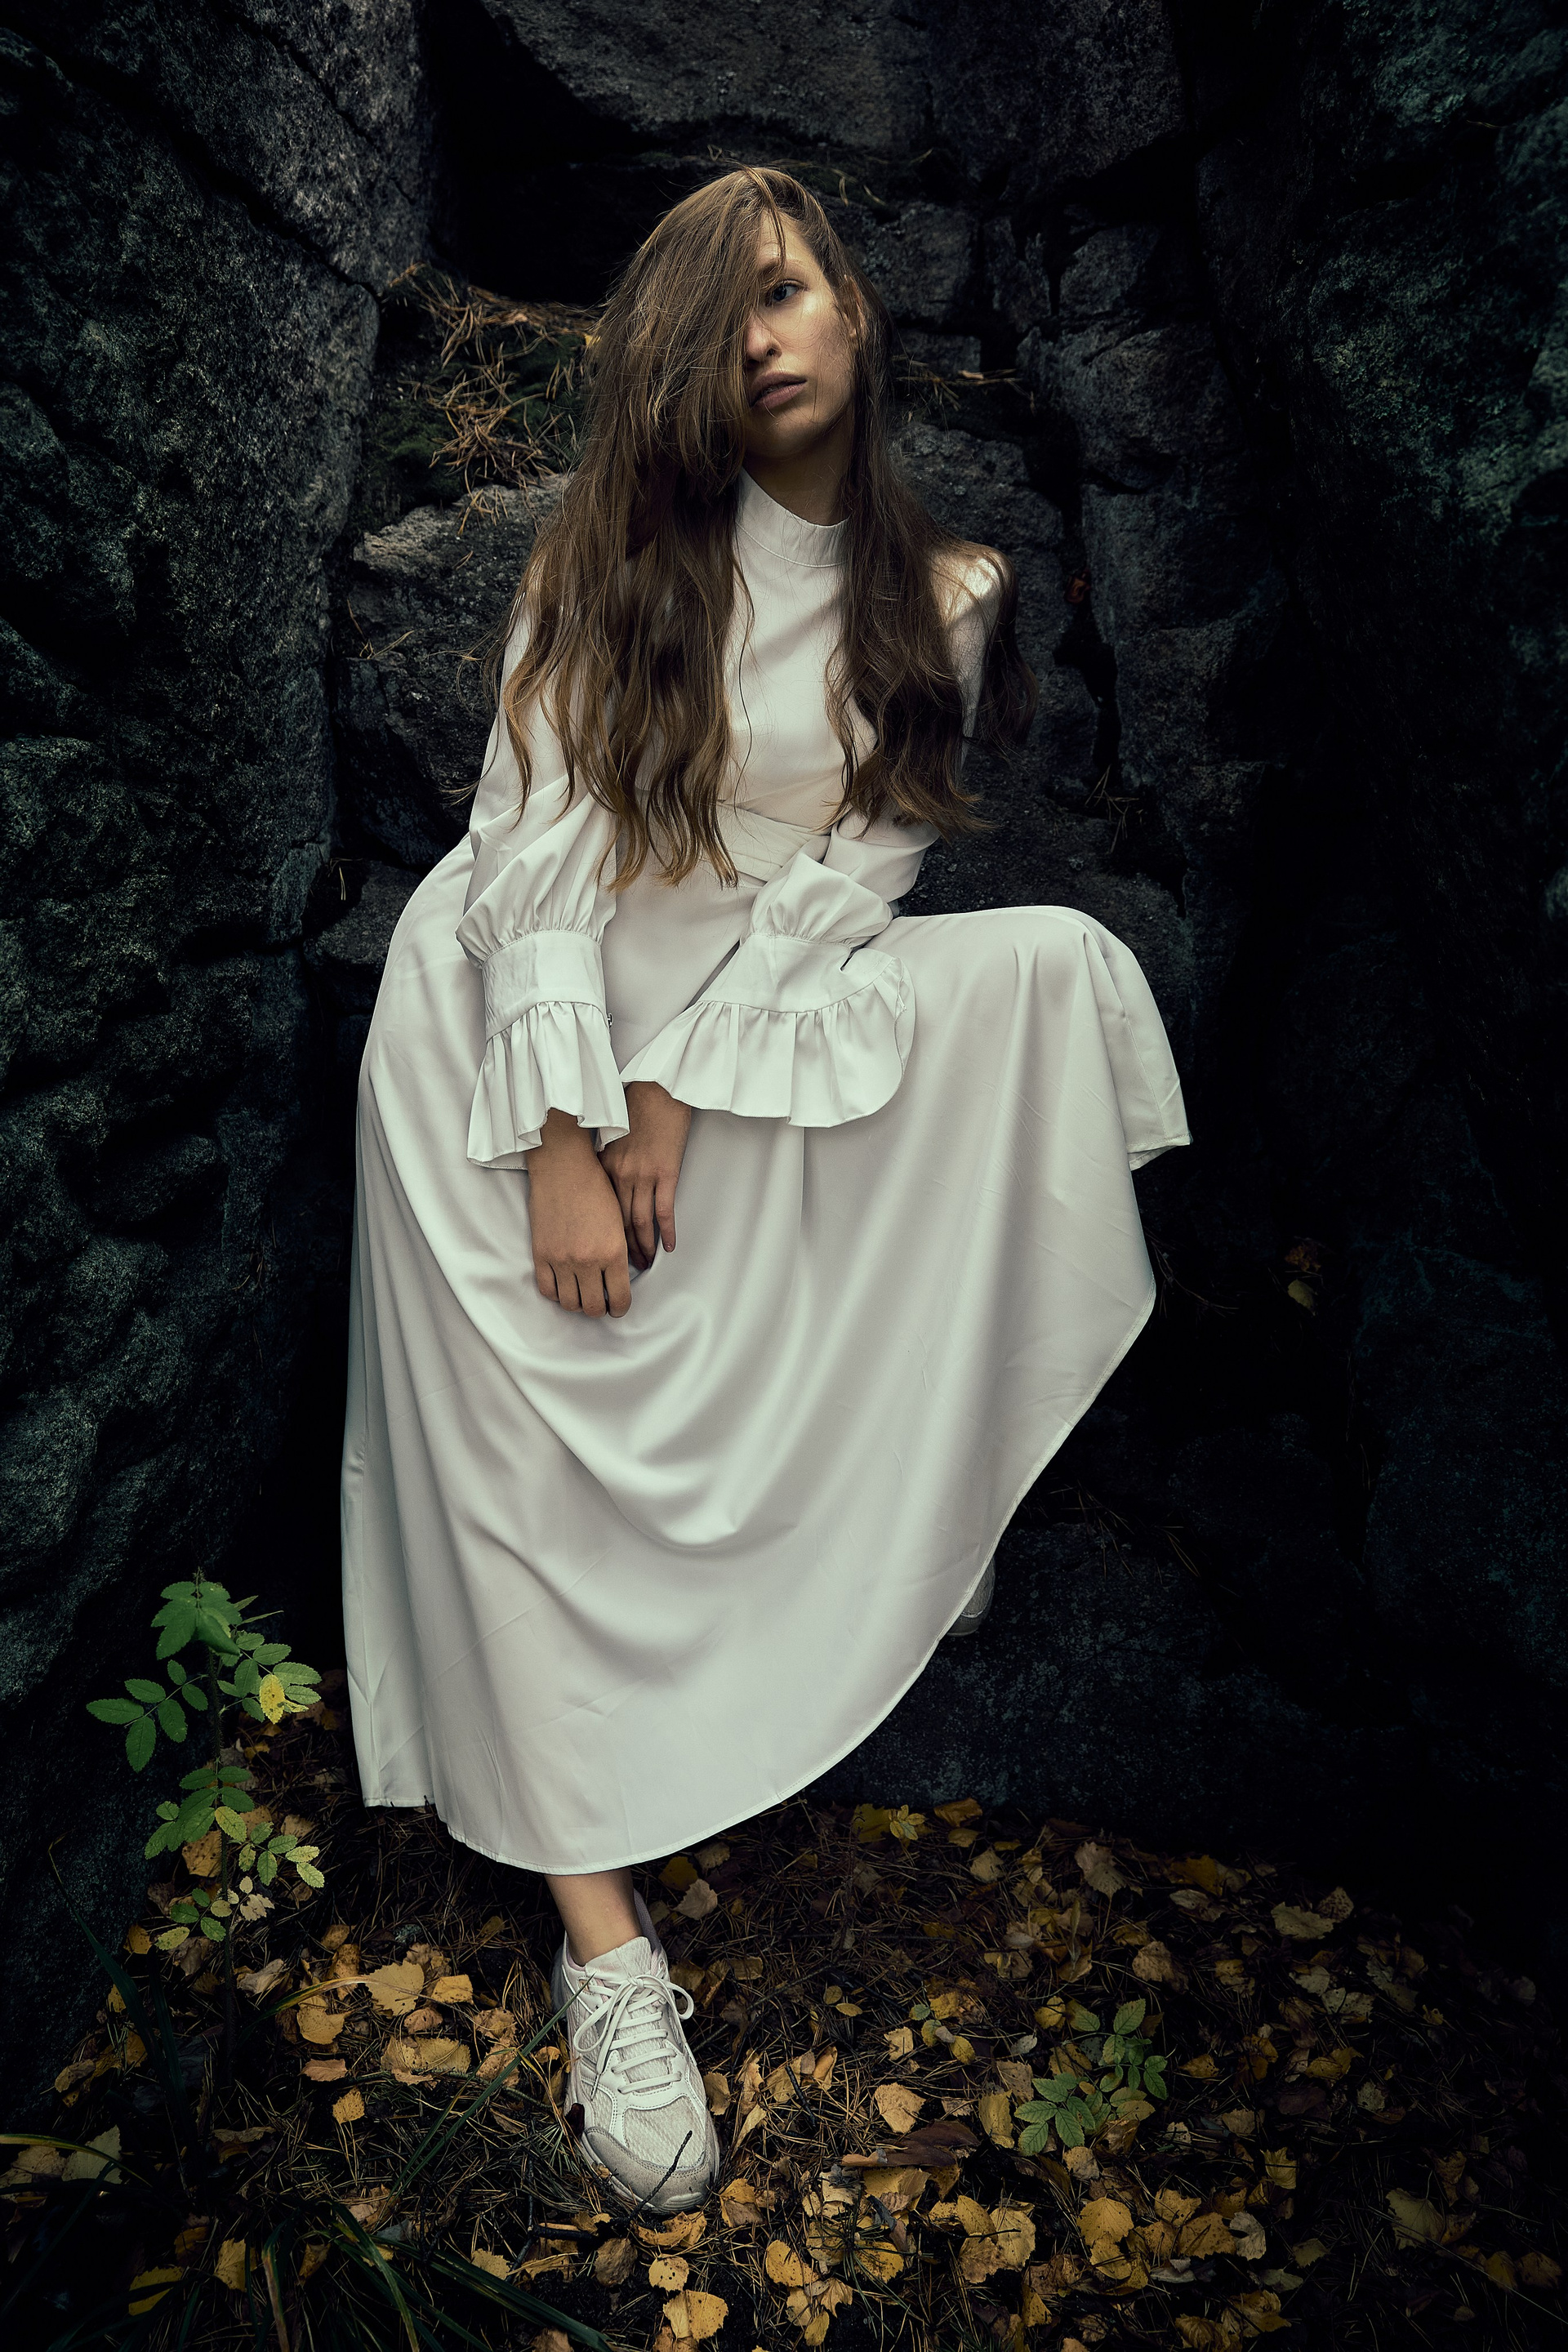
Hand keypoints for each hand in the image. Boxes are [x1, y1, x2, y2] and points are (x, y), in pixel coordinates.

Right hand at [525, 1110, 631, 1316]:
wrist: (564, 1168)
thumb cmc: (595, 1188)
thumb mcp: (618, 1221)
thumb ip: (620, 1252)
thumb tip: (620, 1279)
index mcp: (614, 1252)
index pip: (620, 1298)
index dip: (620, 1308)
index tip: (618, 1306)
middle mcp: (588, 1261)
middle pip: (593, 1307)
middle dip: (599, 1309)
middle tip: (600, 1303)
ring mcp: (562, 1260)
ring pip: (570, 1303)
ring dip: (577, 1303)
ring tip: (582, 1294)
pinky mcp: (541, 1255)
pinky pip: (547, 1290)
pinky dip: (556, 1294)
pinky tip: (563, 1286)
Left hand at [599, 1082, 691, 1269]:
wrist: (657, 1088)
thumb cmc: (636, 1107)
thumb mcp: (611, 1137)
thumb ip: (608, 1163)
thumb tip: (607, 1186)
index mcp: (605, 1167)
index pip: (603, 1211)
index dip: (606, 1235)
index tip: (607, 1250)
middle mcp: (621, 1175)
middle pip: (620, 1223)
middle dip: (623, 1249)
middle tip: (627, 1268)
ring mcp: (644, 1175)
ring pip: (641, 1222)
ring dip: (644, 1246)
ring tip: (647, 1263)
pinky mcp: (666, 1173)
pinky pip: (664, 1211)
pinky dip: (667, 1232)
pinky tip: (669, 1247)